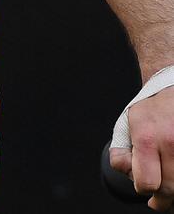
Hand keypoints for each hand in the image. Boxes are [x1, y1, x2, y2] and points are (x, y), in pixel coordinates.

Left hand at [110, 87, 173, 210]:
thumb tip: (131, 176)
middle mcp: (169, 142)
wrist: (169, 89)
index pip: (147, 183)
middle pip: (169, 190)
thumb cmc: (149, 110)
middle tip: (158, 201)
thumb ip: (122, 153)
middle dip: (161, 200)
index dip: (143, 187)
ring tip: (169, 189)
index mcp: (146, 137)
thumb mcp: (127, 125)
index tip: (143, 184)